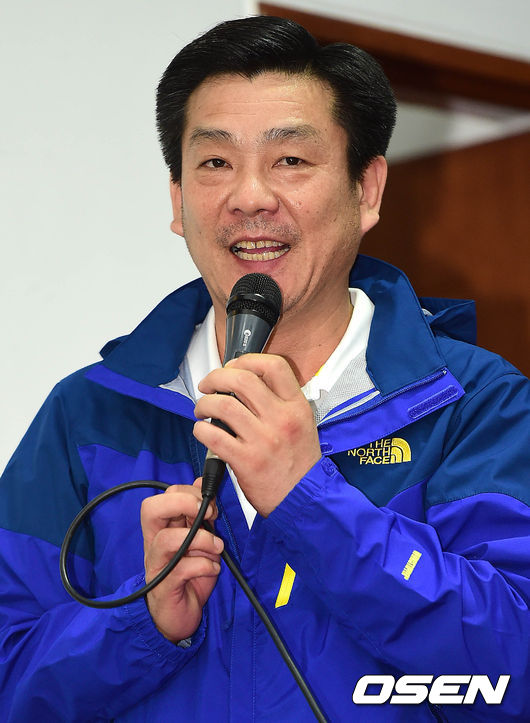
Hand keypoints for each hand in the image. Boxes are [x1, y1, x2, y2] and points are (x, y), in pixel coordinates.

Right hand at [141, 479, 222, 641]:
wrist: (180, 617)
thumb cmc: (190, 578)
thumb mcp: (201, 541)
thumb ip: (200, 516)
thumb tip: (202, 484)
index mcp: (163, 528)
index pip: (163, 496)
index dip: (188, 493)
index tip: (211, 506)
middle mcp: (154, 544)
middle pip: (151, 509)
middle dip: (183, 503)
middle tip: (208, 516)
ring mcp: (157, 565)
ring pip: (166, 539)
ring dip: (200, 539)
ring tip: (216, 547)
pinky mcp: (164, 587)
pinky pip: (180, 570)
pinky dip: (203, 566)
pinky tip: (213, 569)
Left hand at [193, 354, 321, 515]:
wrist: (302, 499)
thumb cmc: (298, 462)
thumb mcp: (301, 423)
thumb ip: (279, 401)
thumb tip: (243, 383)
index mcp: (296, 406)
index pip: (273, 366)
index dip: (246, 360)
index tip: (232, 367)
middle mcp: (281, 419)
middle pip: (242, 380)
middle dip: (216, 377)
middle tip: (208, 385)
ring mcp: (263, 440)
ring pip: (223, 406)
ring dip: (204, 404)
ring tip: (202, 410)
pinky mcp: (246, 461)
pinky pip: (213, 435)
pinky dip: (200, 430)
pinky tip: (202, 431)